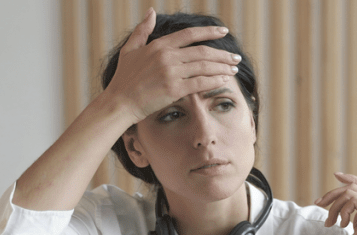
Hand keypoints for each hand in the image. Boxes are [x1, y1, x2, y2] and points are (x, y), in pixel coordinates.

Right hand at [103, 8, 240, 123]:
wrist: (120, 101)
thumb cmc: (125, 78)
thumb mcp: (131, 49)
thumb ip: (142, 30)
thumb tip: (150, 11)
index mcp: (159, 45)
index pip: (190, 34)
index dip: (209, 32)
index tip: (224, 32)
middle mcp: (167, 56)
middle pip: (203, 51)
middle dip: (223, 54)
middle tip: (236, 57)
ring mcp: (171, 73)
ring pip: (204, 67)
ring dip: (222, 68)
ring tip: (234, 69)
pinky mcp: (174, 89)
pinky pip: (200, 83)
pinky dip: (215, 81)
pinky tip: (224, 80)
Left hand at [316, 172, 356, 234]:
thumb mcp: (347, 225)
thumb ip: (347, 211)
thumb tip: (336, 198)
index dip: (350, 178)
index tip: (336, 175)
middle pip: (352, 187)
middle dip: (333, 194)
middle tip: (318, 203)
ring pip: (349, 192)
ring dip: (334, 207)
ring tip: (330, 222)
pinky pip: (352, 199)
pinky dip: (342, 210)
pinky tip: (342, 225)